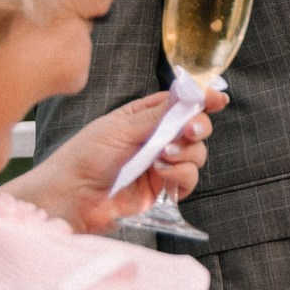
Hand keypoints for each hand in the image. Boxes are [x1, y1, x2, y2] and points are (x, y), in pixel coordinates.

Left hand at [3, 86, 226, 234]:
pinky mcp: (163, 191)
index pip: (179, 104)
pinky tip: (160, 173)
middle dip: (198, 126)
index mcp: (143, 117)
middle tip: (190, 130)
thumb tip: (189, 93)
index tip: (217, 99)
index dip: (200, 100)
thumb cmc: (86, 157)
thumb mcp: (122, 127)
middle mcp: (156, 140)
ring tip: (162, 156)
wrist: (72, 197)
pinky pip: (188, 179)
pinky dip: (180, 174)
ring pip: (197, 154)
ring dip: (186, 152)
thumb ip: (160, 114)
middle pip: (194, 128)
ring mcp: (161, 166)